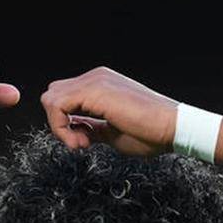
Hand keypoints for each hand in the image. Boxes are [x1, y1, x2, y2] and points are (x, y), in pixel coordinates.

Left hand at [39, 67, 178, 156]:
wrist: (171, 128)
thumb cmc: (150, 133)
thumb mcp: (111, 132)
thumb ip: (91, 128)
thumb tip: (76, 132)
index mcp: (100, 85)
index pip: (64, 98)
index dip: (66, 124)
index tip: (84, 143)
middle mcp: (96, 78)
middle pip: (52, 95)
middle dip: (59, 124)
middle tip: (81, 144)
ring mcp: (94, 81)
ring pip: (50, 100)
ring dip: (60, 128)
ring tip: (83, 144)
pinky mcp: (94, 91)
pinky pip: (57, 106)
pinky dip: (61, 129)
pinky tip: (82, 143)